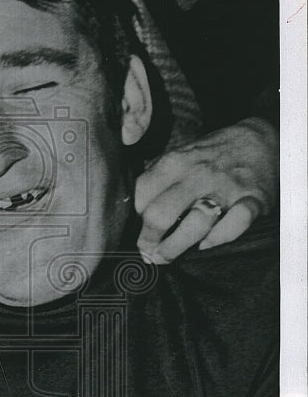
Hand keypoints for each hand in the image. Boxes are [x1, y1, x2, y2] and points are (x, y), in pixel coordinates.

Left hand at [135, 117, 276, 263]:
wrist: (263, 139)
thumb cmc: (213, 154)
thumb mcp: (182, 154)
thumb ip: (159, 176)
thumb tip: (133, 207)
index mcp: (176, 162)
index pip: (141, 194)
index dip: (135, 217)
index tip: (138, 228)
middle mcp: (198, 175)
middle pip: (160, 213)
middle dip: (148, 239)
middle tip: (146, 252)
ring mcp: (226, 188)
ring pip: (194, 224)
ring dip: (174, 247)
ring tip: (165, 257)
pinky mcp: (252, 200)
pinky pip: (235, 224)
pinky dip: (219, 238)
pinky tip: (205, 245)